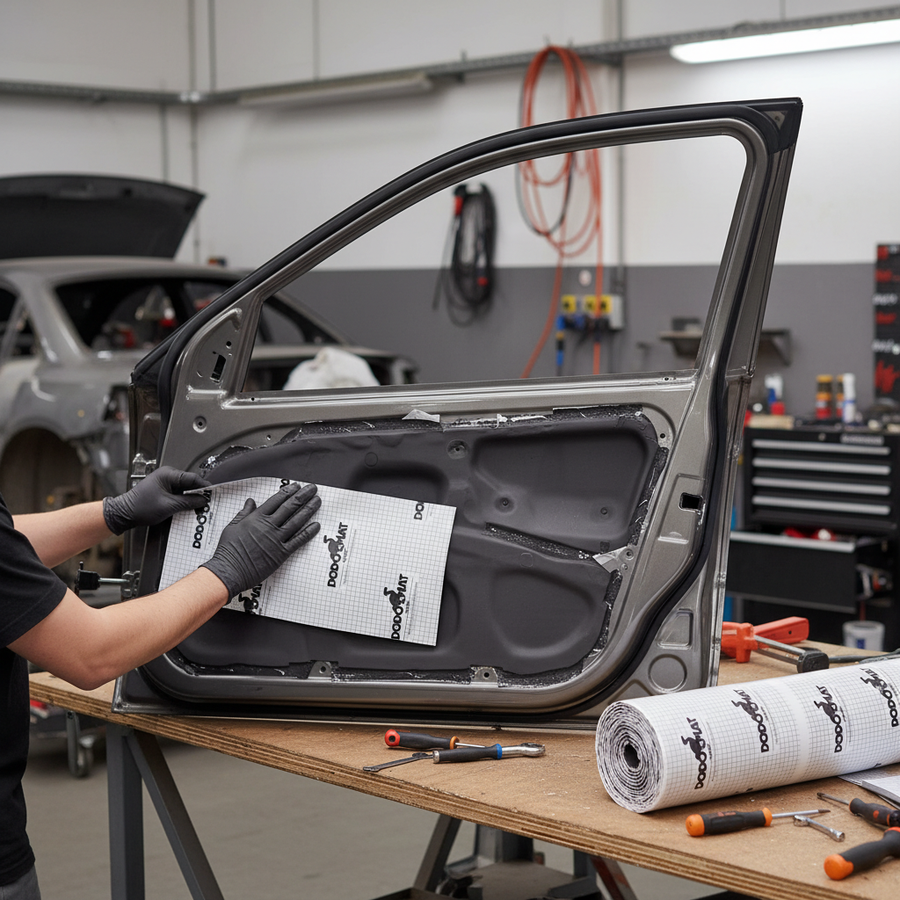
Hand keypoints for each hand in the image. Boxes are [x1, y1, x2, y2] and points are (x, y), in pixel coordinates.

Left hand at [103, 467, 210, 534]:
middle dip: (198, 493)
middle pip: (190, 483)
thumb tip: (203, 500)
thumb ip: (189, 502)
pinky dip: (184, 499)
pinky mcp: (163, 489)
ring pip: (185, 489)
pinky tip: (187, 506)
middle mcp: (167, 475)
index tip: (212, 494)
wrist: (125, 514)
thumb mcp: (169, 506)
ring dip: (190, 497)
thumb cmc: (141, 507)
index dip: (204, 487)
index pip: (192, 478)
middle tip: (205, 503)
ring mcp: (165, 482)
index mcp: (168, 474)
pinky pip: (178, 493)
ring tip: (197, 506)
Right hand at [201, 482, 320, 597]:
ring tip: (317, 501)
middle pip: (290, 507)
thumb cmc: (228, 550)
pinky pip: (298, 540)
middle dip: (303, 495)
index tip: (296, 486)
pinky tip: (316, 525)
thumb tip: (250, 501)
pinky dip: (308, 532)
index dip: (288, 492)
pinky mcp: (281, 553)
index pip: (276, 500)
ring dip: (309, 509)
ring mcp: (276, 539)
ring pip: (297, 521)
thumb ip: (244, 513)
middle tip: (312, 488)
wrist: (229, 570)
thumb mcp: (232, 526)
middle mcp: (268, 526)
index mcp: (256, 518)